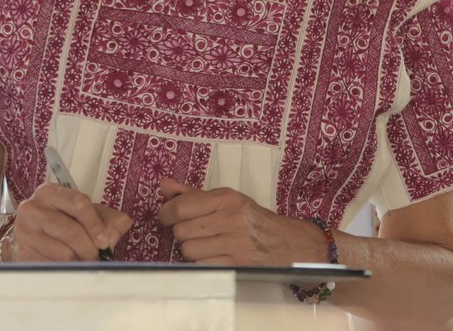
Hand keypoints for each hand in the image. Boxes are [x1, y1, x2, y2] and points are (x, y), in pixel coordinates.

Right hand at [9, 183, 131, 261]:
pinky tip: (68, 266)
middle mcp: (33, 208)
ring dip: (79, 262)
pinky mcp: (23, 253)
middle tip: (96, 257)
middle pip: (71, 230)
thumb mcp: (90, 215)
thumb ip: (110, 221)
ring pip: (63, 253)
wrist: (34, 237)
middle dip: (89, 248)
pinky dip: (66, 271)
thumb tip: (109, 236)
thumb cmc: (65, 223)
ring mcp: (24, 231)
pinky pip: (52, 267)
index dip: (95, 224)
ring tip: (83, 261)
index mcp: (51, 192)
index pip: (78, 203)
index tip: (104, 241)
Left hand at [157, 177, 326, 265]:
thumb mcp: (226, 200)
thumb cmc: (252, 219)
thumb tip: (163, 186)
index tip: (167, 217)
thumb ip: (192, 194)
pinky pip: (202, 266)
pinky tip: (213, 257)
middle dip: (181, 233)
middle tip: (193, 232)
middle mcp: (230, 219)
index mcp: (225, 198)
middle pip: (181, 230)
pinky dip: (202, 263)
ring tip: (205, 245)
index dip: (166, 213)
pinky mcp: (237, 265)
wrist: (289, 243)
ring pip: (188, 250)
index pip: (180, 207)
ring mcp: (234, 243)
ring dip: (191, 250)